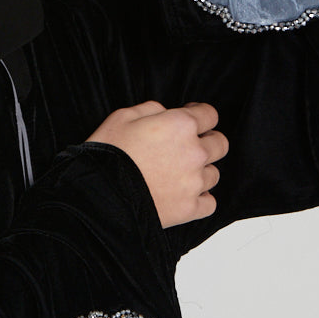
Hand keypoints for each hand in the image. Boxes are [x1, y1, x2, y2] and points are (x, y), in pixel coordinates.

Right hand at [87, 101, 226, 227]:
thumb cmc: (107, 154)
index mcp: (181, 125)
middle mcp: (195, 152)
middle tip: (188, 146)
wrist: (98, 195)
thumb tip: (164, 113)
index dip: (199, 114)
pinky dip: (200, 199)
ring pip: (214, 174)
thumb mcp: (121, 117)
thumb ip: (151, 109)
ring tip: (179, 174)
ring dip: (201, 172)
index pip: (209, 114)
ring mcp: (195, 182)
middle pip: (220, 144)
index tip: (191, 118)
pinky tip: (185, 195)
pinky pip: (210, 203)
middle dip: (207, 141)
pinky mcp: (190, 208)